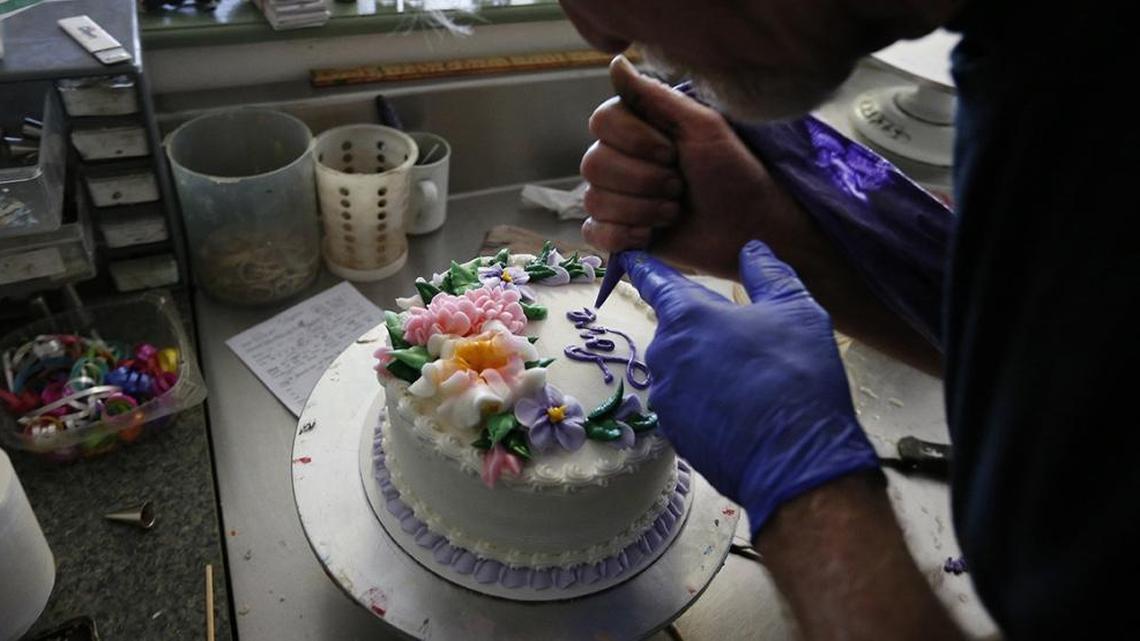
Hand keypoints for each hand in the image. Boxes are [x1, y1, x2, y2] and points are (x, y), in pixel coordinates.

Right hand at [581, 56, 816, 278]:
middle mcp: (619, 160)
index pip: (601, 122)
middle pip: (593, 164)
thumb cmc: (732, 172)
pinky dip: (623, 235)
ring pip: (594, 200)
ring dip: (642, 209)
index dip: (635, 141)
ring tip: (674, 211)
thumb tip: (615, 63)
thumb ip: (654, 96)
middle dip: (644, 180)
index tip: (673, 152)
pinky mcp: (618, 234)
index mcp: (635, 128)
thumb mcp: (701, 126)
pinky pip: (594, 233)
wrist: (748, 227)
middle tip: (679, 185)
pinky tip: (650, 235)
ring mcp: (616, 198)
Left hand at [624, 240, 880, 535]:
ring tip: (752, 378)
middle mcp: (665, 353)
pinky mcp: (675, 432)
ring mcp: (666, 396)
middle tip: (747, 338)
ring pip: (682, 366)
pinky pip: (688, 403)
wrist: (795, 459)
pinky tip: (742, 408)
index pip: (654, 279)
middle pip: (677, 327)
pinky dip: (708, 401)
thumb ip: (769, 273)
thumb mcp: (796, 310)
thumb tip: (753, 249)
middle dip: (703, 327)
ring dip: (706, 365)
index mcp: (687, 315)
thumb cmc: (796, 374)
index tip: (628, 255)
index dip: (643, 265)